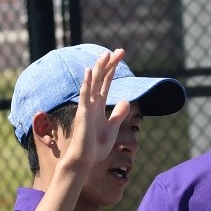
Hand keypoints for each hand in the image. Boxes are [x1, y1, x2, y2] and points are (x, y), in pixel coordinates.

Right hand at [60, 49, 133, 174]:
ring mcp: (86, 107)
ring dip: (100, 68)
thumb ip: (118, 115)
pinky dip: (87, 83)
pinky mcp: (83, 114)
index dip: (113, 69)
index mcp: (99, 106)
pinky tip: (90, 71)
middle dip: (110, 64)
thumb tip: (127, 102)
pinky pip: (85, 96)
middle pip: (101, 79)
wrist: (85, 160)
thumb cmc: (96, 146)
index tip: (120, 56)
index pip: (106, 83)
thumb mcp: (113, 128)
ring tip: (106, 54)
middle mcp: (92, 103)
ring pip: (93, 83)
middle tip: (120, 50)